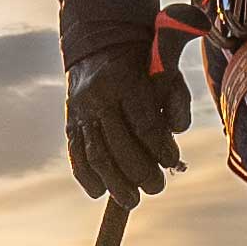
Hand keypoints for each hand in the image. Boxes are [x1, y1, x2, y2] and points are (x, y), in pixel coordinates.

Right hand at [64, 46, 190, 206]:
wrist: (100, 43)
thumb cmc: (143, 64)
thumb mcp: (165, 72)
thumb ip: (176, 100)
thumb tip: (176, 132)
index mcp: (124, 80)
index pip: (144, 123)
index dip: (160, 148)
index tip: (172, 161)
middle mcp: (98, 97)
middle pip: (118, 145)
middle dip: (140, 172)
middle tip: (157, 187)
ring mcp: (80, 111)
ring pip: (95, 154)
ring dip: (114, 183)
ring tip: (132, 201)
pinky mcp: (70, 122)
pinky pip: (76, 155)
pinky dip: (86, 178)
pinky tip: (100, 193)